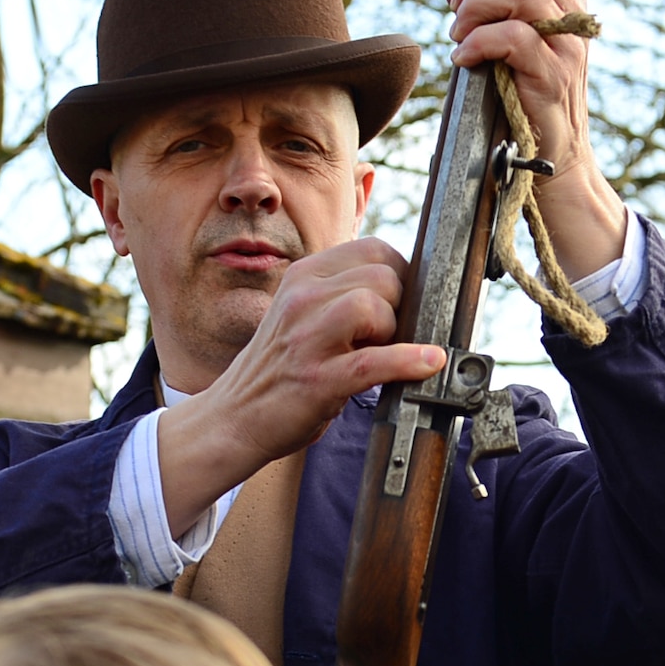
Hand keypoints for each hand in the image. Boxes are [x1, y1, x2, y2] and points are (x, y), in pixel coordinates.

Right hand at [157, 237, 443, 533]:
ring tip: (382, 350)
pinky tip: (428, 363)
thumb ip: (346, 295)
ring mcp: (307, 339)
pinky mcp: (318, 379)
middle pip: (383, 277)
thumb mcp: (306, 314)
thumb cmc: (283, 367)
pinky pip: (373, 361)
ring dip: (394, 331)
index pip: (375, 250)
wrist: (236, 415)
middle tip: (388, 334)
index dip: (402, 273)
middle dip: (401, 305)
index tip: (405, 300)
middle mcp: (302, 299)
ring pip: (373, 307)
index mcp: (305, 276)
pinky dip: (408, 362)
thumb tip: (412, 294)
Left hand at [442, 0, 626, 279]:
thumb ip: (478, 1)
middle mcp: (575, 17)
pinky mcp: (552, 81)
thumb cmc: (523, 101)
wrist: (554, 165)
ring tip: (458, 34)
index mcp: (567, 0)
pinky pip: (514, 39)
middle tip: (456, 8)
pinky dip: (478, 41)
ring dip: (475, 7)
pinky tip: (464, 59)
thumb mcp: (503, 42)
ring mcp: (567, 49)